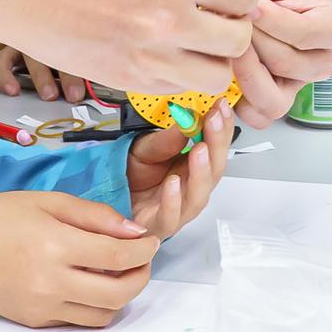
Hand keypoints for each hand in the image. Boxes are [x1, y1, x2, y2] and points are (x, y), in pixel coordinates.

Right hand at [0, 0, 255, 99]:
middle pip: (238, 43)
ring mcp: (148, 58)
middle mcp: (171, 22)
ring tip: (193, 47)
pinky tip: (164, 59)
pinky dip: (179, 79)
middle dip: (234, 33)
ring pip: (215, 78)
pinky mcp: (124, 83)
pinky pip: (176, 91)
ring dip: (211, 63)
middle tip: (217, 24)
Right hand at [0, 189, 160, 329]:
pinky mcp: (33, 321)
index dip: (144, 250)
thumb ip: (97, 217)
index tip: (150, 241)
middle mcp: (50, 283)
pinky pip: (76, 320)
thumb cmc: (1, 216)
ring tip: (116, 273)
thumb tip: (135, 232)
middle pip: (118, 295)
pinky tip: (87, 283)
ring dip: (119, 296)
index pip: (119, 257)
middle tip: (142, 261)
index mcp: (56, 246)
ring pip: (102, 316)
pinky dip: (92, 305)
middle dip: (141, 278)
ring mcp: (41, 307)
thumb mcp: (51, 202)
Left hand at [126, 108, 233, 241]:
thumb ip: (167, 139)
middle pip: (214, 170)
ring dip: (201, 172)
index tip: (221, 106)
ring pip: (198, 196)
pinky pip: (171, 216)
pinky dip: (173, 201)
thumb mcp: (147, 148)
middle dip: (217, 144)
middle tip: (214, 121)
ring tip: (200, 150)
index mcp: (195, 167)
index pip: (216, 147)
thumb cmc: (133, 176)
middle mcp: (192, 189)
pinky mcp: (161, 225)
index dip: (222, 127)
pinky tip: (173, 183)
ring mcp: (180, 209)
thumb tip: (187, 121)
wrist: (109, 198)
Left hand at [227, 0, 331, 127]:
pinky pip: (258, 115)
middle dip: (252, 41)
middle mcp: (323, 61)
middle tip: (231, 19)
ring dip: (244, 71)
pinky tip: (226, 72)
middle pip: (285, 64)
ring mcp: (299, 84)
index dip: (271, 21)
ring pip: (272, 97)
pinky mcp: (276, 97)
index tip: (250, 5)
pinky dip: (239, 101)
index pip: (304, 34)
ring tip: (229, 45)